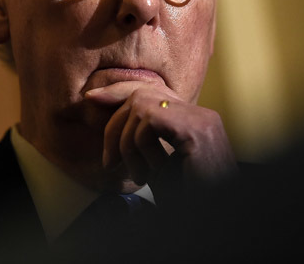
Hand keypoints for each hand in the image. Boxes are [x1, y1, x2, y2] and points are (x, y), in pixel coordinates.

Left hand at [85, 81, 237, 189]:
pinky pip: (149, 122)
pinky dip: (141, 148)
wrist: (211, 213)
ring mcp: (200, 119)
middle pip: (140, 94)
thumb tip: (110, 127)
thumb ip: (140, 142)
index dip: (118, 92)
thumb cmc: (185, 197)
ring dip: (127, 145)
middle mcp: (200, 113)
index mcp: (192, 118)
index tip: (91, 98)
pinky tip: (156, 172)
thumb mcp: (155, 165)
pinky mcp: (195, 129)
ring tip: (140, 176)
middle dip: (114, 126)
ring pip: (139, 109)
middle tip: (109, 163)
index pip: (149, 91)